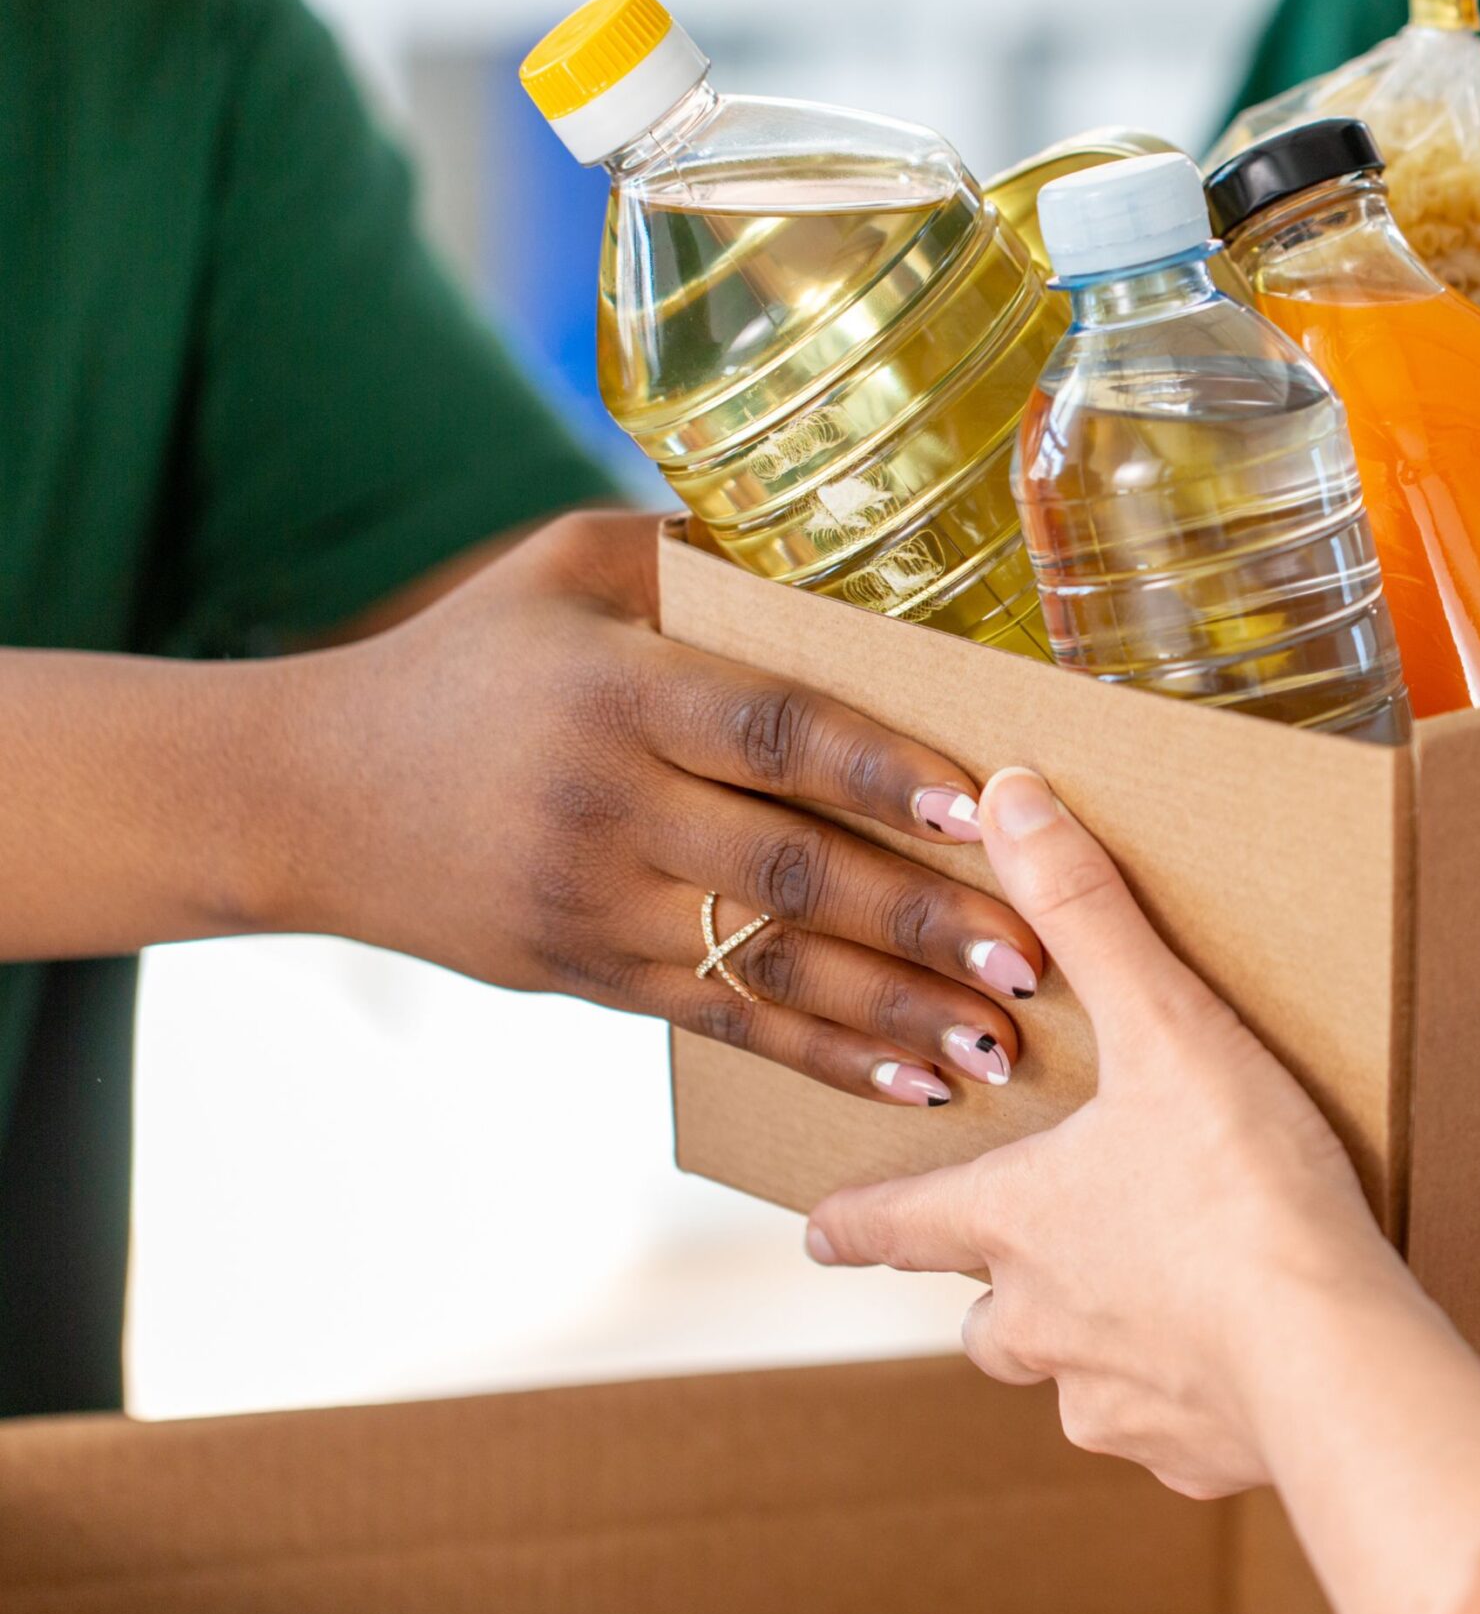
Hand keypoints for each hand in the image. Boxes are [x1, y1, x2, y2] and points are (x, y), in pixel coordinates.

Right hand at [293, 512, 1041, 1103]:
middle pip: (789, 868)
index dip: (882, 769)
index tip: (982, 804)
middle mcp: (608, 804)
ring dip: (895, 1012)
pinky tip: (914, 1082)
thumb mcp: (562, 569)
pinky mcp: (590, 977)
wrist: (308, 794)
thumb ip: (689, 551)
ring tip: (1004, 1041)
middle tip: (1037, 955)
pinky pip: (727, 1024)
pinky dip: (826, 1057)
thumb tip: (838, 532)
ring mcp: (596, 905)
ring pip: (769, 968)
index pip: (773, 731)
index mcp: (617, 688)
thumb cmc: (469, 658)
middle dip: (919, 919)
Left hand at [803, 766, 1406, 1496]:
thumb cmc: (1240, 1193)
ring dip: (1107, 1343)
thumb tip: (1006, 797)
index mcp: (1017, 1223)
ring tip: (1176, 1299)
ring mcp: (1114, 1404)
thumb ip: (1087, 911)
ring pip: (1077, 1380)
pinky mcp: (1194, 1458)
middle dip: (1007, 1290)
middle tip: (1052, 1258)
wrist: (1331, 1360)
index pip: (901, 1224)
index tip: (817, 1232)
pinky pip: (1175, 1427)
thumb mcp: (1165, 1027)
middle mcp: (1043, 1325)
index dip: (856, 1222)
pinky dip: (1196, 1394)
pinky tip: (1248, 1360)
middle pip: (989, 1319)